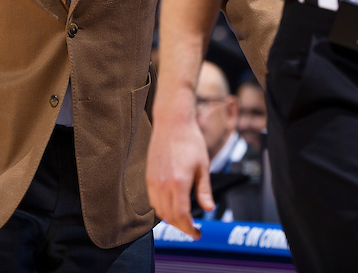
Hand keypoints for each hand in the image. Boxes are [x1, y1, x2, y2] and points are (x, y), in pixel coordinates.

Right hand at [146, 109, 210, 239]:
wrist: (172, 122)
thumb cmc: (190, 141)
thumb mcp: (203, 166)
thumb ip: (203, 189)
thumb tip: (208, 209)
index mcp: (178, 182)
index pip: (181, 216)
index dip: (189, 229)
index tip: (197, 233)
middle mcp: (163, 184)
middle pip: (169, 217)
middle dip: (181, 227)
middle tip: (192, 230)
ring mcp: (153, 180)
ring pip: (159, 211)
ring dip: (170, 220)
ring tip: (183, 220)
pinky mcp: (148, 176)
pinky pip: (153, 200)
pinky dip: (162, 209)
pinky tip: (172, 207)